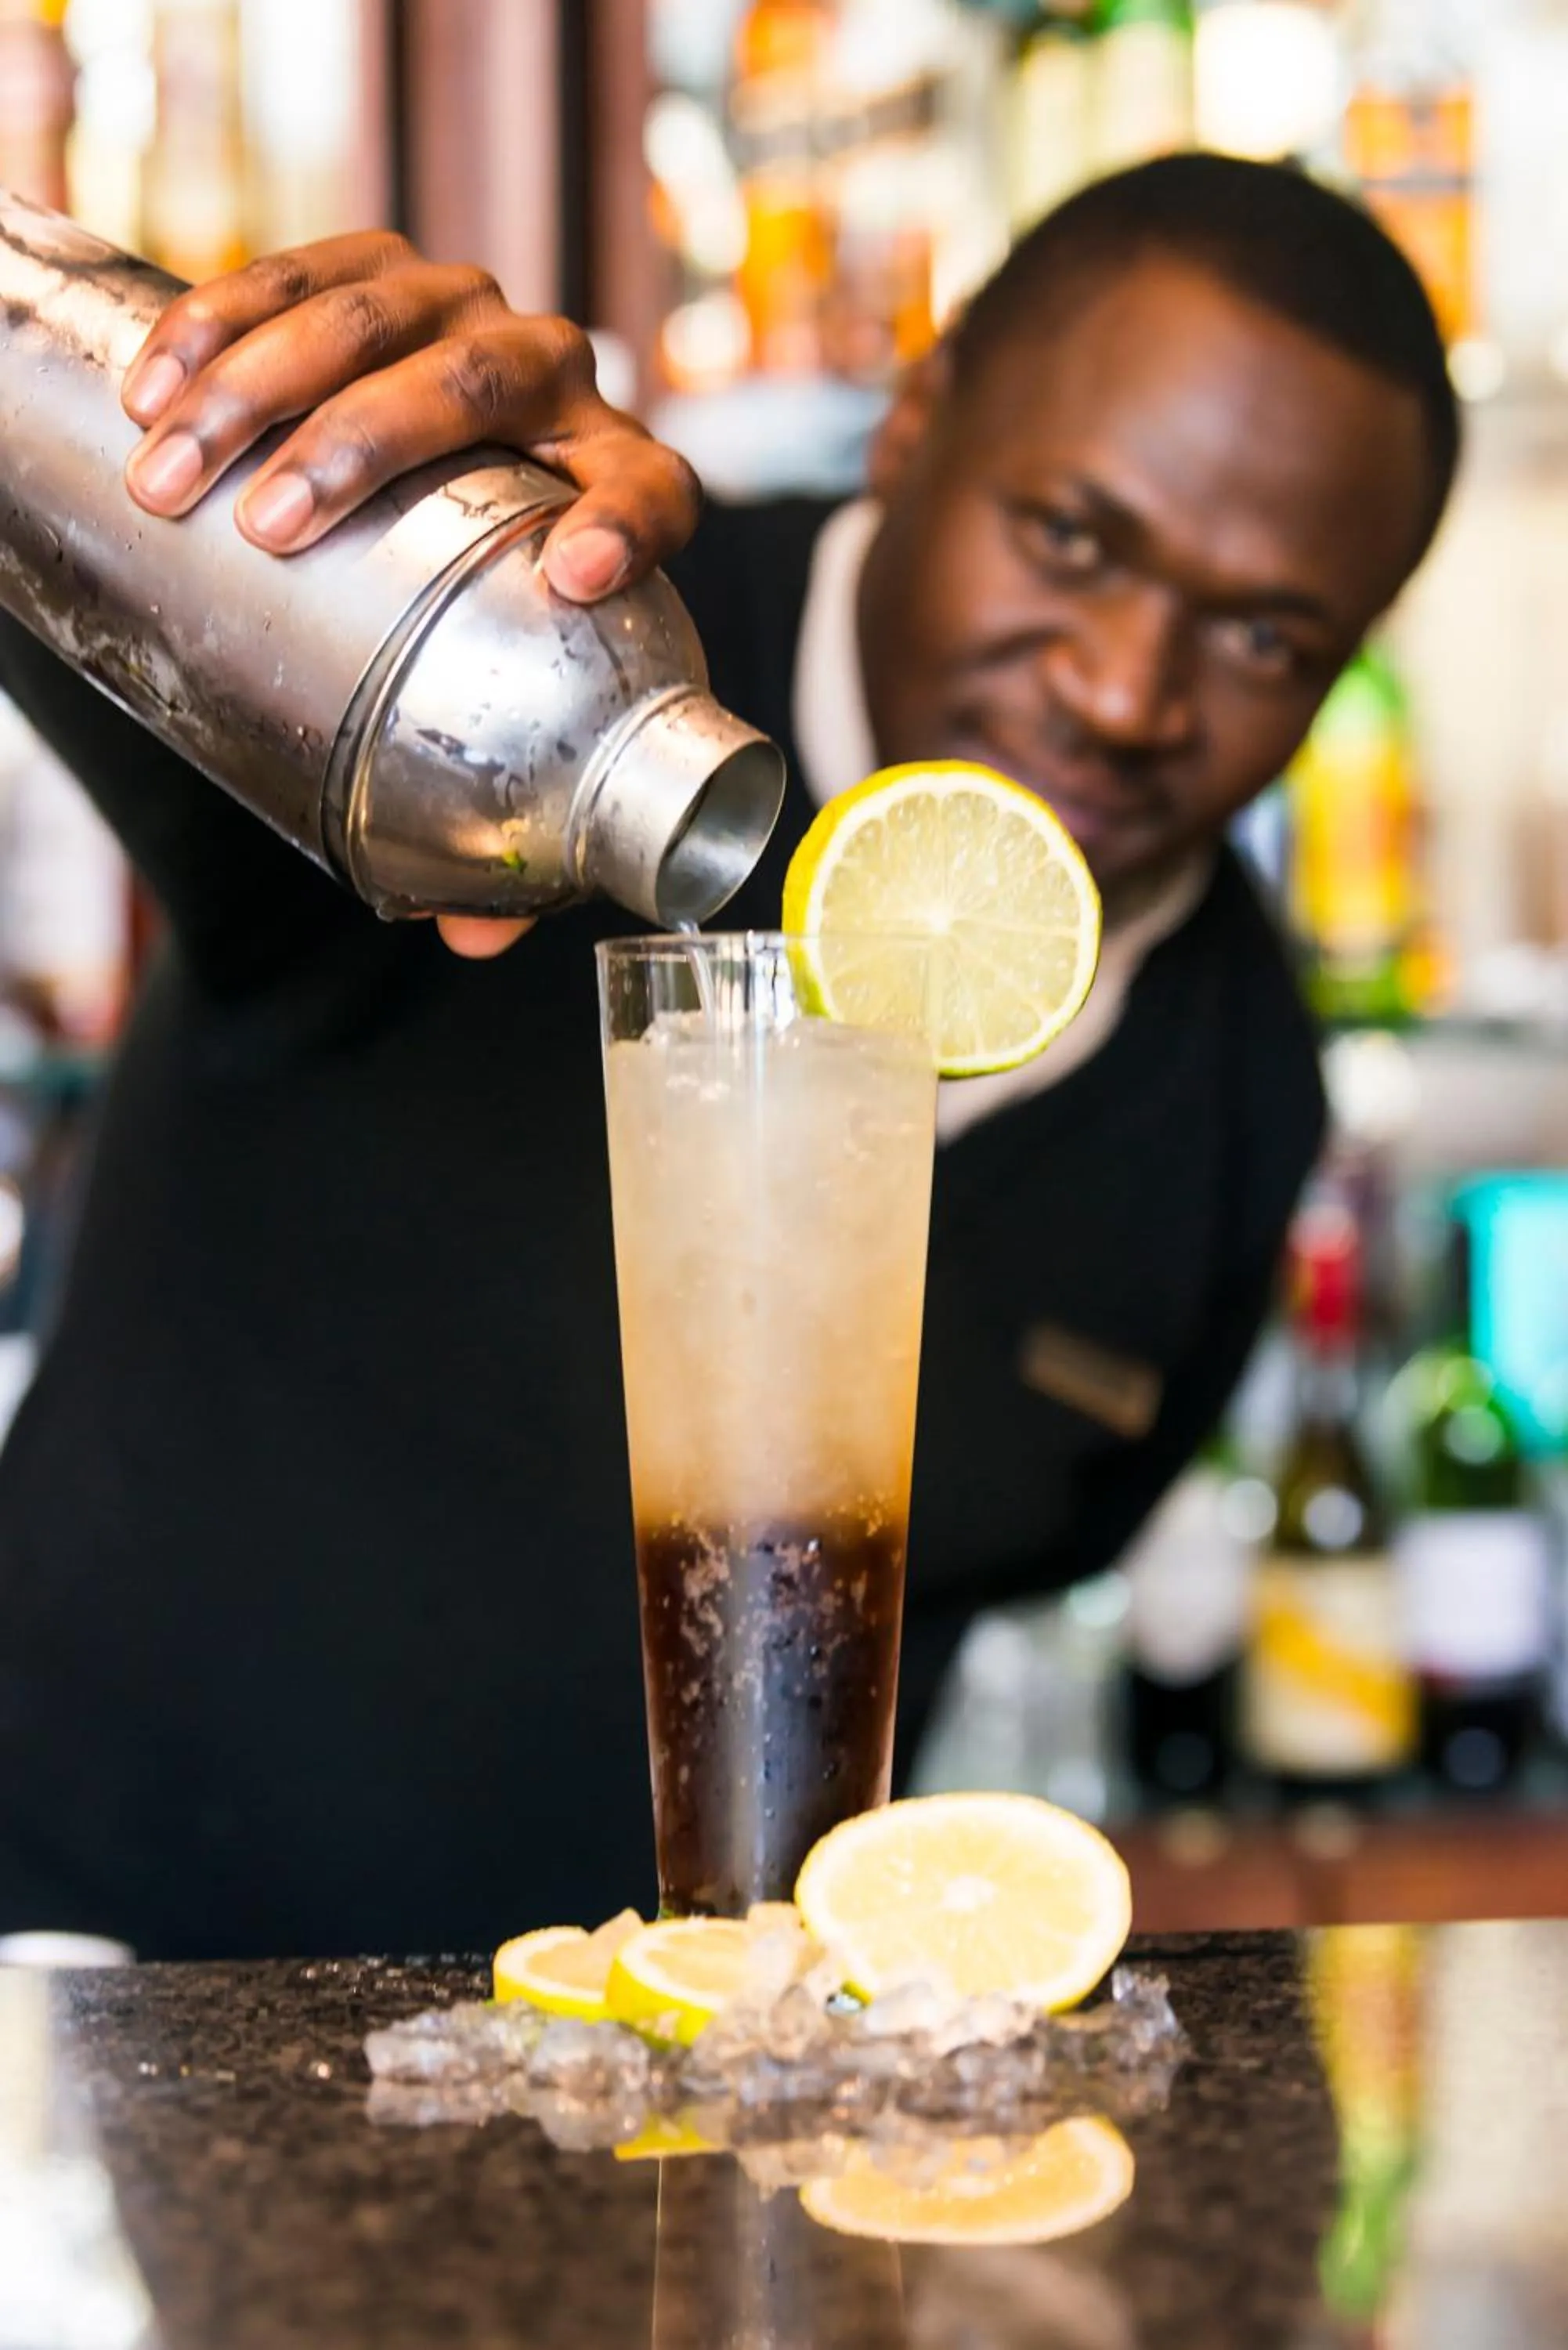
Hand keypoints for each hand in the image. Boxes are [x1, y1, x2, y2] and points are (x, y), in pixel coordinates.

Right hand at [119, 233, 702, 957]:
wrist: (447, 475)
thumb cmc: (495, 615)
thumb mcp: (517, 695)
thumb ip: (511, 804)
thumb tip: (476, 937)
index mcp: (625, 483)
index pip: (655, 491)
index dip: (625, 523)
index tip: (571, 574)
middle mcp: (561, 381)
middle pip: (480, 382)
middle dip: (363, 446)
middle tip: (268, 527)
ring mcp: (469, 310)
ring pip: (377, 313)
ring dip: (262, 385)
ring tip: (174, 473)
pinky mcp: (381, 272)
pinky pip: (305, 270)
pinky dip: (224, 318)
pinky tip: (156, 381)